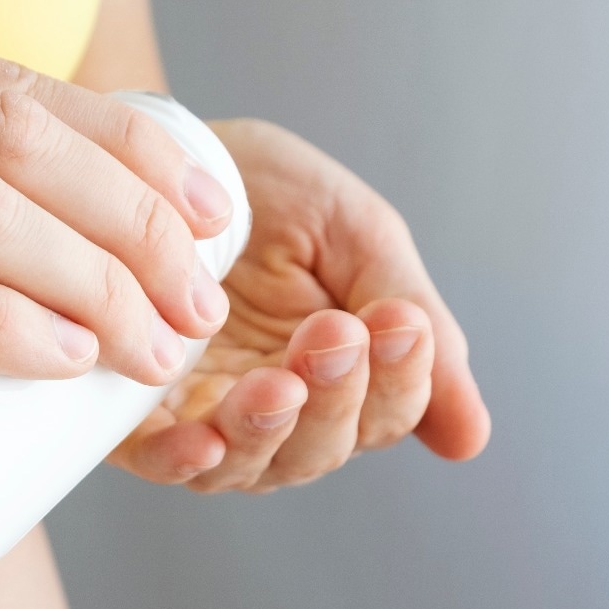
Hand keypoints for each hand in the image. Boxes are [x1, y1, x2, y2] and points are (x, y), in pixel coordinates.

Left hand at [110, 118, 488, 489]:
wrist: (167, 146)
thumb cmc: (270, 190)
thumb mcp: (359, 239)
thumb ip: (418, 330)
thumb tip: (472, 440)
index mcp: (343, 376)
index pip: (388, 411)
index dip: (403, 379)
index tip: (398, 323)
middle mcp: (280, 412)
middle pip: (322, 447)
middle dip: (336, 396)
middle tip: (335, 336)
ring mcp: (207, 418)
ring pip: (250, 462)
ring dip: (269, 427)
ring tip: (279, 382)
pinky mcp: (137, 416)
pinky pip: (162, 459)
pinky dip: (184, 459)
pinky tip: (204, 440)